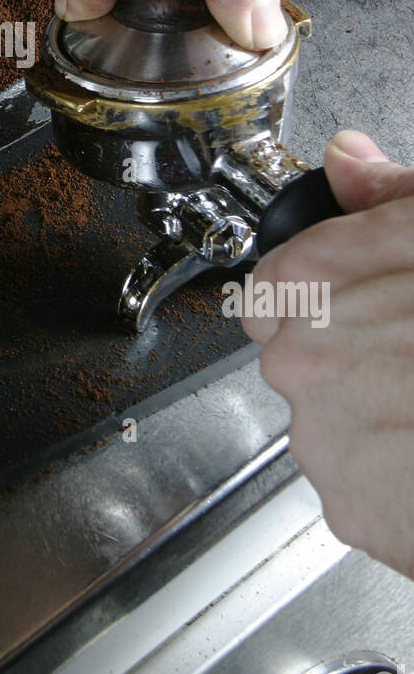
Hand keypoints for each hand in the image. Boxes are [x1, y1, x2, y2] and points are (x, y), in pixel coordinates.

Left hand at [244, 131, 413, 578]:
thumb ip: (391, 198)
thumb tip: (350, 161)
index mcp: (315, 288)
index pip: (276, 287)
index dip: (325, 293)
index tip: (363, 304)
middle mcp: (303, 366)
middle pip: (304, 356)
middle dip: (357, 356)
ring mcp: (325, 443)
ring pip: (333, 421)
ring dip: (381, 417)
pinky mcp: (354, 511)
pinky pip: (361, 487)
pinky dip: (398, 480)